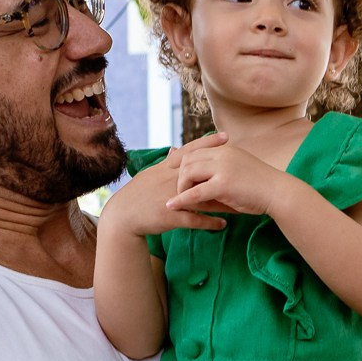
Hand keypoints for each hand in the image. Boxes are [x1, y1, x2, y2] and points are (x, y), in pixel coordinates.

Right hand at [100, 136, 227, 237]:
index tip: (225, 136)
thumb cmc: (138, 194)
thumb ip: (165, 164)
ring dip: (220, 198)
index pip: (189, 152)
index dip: (207, 143)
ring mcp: (170, 198)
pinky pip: (193, 220)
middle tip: (238, 157)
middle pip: (197, 170)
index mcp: (165, 169)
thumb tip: (174, 150)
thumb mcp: (150, 175)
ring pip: (200, 196)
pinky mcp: (170, 216)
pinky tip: (223, 224)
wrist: (122, 216)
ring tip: (239, 198)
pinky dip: (208, 222)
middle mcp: (169, 180)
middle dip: (218, 163)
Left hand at [169, 134, 289, 217]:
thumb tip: (201, 182)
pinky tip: (172, 206)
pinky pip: (195, 192)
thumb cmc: (262, 187)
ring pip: (188, 173)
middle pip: (188, 160)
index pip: (195, 150)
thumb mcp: (238, 173)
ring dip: (180, 186)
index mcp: (226, 149)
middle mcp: (222, 154)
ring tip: (179, 198)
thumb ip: (220, 172)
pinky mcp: (223, 184)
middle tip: (179, 190)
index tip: (174, 175)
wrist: (280, 193)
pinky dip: (181, 199)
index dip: (182, 163)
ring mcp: (222, 168)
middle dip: (179, 175)